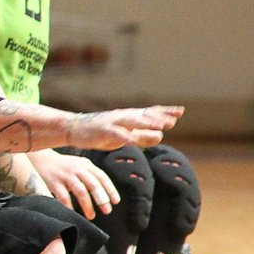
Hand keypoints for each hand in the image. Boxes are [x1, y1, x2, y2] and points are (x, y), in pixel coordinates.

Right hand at [29, 149, 118, 218]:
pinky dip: (69, 206)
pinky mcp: (53, 182)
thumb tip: (105, 194)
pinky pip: (63, 196)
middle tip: (107, 211)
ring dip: (87, 205)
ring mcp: (65, 175)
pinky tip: (73, 214)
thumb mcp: (80, 165)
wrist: (40, 159)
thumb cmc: (64, 166)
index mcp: (86, 165)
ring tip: (91, 216)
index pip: (102, 177)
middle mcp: (77, 169)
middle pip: (93, 184)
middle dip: (101, 199)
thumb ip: (91, 175)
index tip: (115, 201)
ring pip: (80, 191)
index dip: (110, 189)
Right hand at [67, 105, 183, 149]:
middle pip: (144, 116)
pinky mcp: (103, 131)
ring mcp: (113, 122)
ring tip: (161, 126)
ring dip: (148, 123)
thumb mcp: (125, 135)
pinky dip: (127, 137)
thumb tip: (161, 136)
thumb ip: (142, 136)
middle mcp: (123, 116)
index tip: (180, 111)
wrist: (73, 129)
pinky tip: (136, 142)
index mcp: (129, 117)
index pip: (150, 112)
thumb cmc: (101, 133)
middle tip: (174, 119)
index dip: (165, 111)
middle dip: (159, 118)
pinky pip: (117, 134)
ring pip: (133, 121)